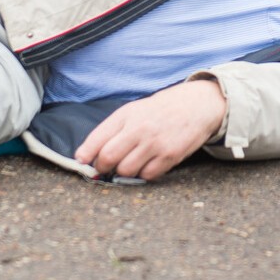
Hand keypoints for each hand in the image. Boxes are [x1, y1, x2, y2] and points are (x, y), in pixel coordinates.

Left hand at [75, 80, 226, 180]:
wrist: (196, 104)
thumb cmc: (161, 109)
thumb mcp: (135, 110)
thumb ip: (113, 129)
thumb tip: (86, 155)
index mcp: (127, 115)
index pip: (97, 139)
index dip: (86, 155)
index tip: (83, 161)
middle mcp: (139, 128)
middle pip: (108, 158)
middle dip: (103, 167)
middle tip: (107, 167)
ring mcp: (155, 143)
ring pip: (126, 171)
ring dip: (124, 171)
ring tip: (131, 162)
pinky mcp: (170, 155)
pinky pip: (147, 175)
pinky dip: (144, 174)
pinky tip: (148, 163)